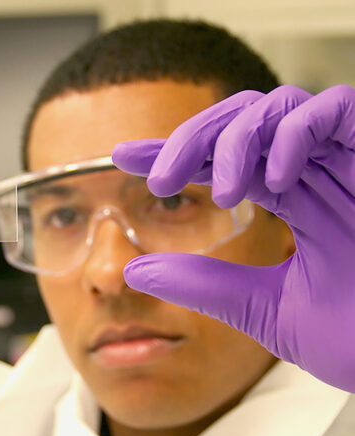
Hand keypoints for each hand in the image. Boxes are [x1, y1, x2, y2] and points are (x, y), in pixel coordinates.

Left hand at [112, 85, 354, 391]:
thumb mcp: (265, 310)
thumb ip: (205, 285)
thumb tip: (137, 268)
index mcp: (289, 200)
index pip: (219, 160)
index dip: (171, 153)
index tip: (121, 158)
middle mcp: (314, 174)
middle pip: (241, 121)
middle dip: (192, 139)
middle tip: (157, 175)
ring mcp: (348, 162)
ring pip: (280, 106)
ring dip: (238, 136)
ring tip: (217, 188)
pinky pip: (342, 109)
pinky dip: (301, 129)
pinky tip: (276, 175)